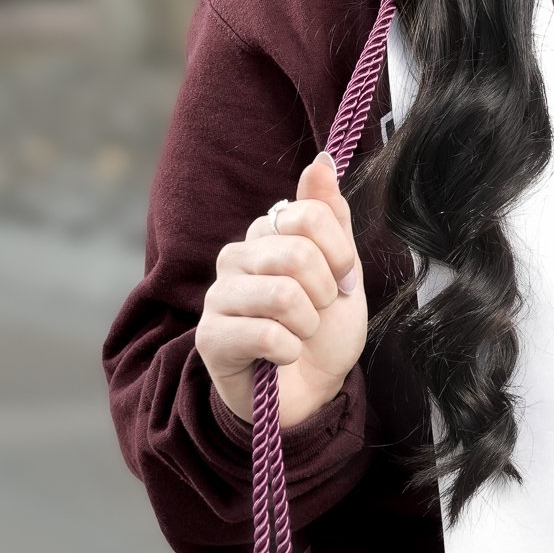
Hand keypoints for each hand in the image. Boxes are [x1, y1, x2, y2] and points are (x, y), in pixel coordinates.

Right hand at [195, 149, 368, 428]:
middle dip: (325, 292)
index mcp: (266, 233)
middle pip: (296, 252)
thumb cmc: (323, 331)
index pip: (309, 214)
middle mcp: (236, 256)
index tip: (342, 281)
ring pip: (282, 293)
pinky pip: (268, 333)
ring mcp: (218, 295)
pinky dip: (290, 350)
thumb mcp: (342, 271)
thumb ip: (331, 216)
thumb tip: (321, 161)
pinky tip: (282, 356)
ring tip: (299, 335)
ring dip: (308, 324)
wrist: (310, 391)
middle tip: (319, 312)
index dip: (339, 254)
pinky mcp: (211, 337)